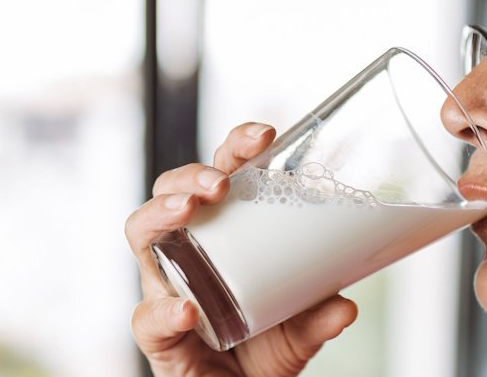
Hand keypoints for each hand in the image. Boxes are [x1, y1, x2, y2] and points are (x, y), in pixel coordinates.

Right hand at [125, 122, 358, 375]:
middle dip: (190, 176)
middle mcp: (184, 253)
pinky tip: (186, 310)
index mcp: (220, 236)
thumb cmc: (263, 352)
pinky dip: (165, 312)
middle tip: (220, 183)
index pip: (219, 175)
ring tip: (190, 210)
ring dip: (162, 213)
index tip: (267, 134)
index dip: (236, 148)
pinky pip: (148, 317)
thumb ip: (319, 318)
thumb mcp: (302, 331)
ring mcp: (163, 288)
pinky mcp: (156, 334)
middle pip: (170, 191)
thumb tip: (345, 304)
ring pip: (141, 235)